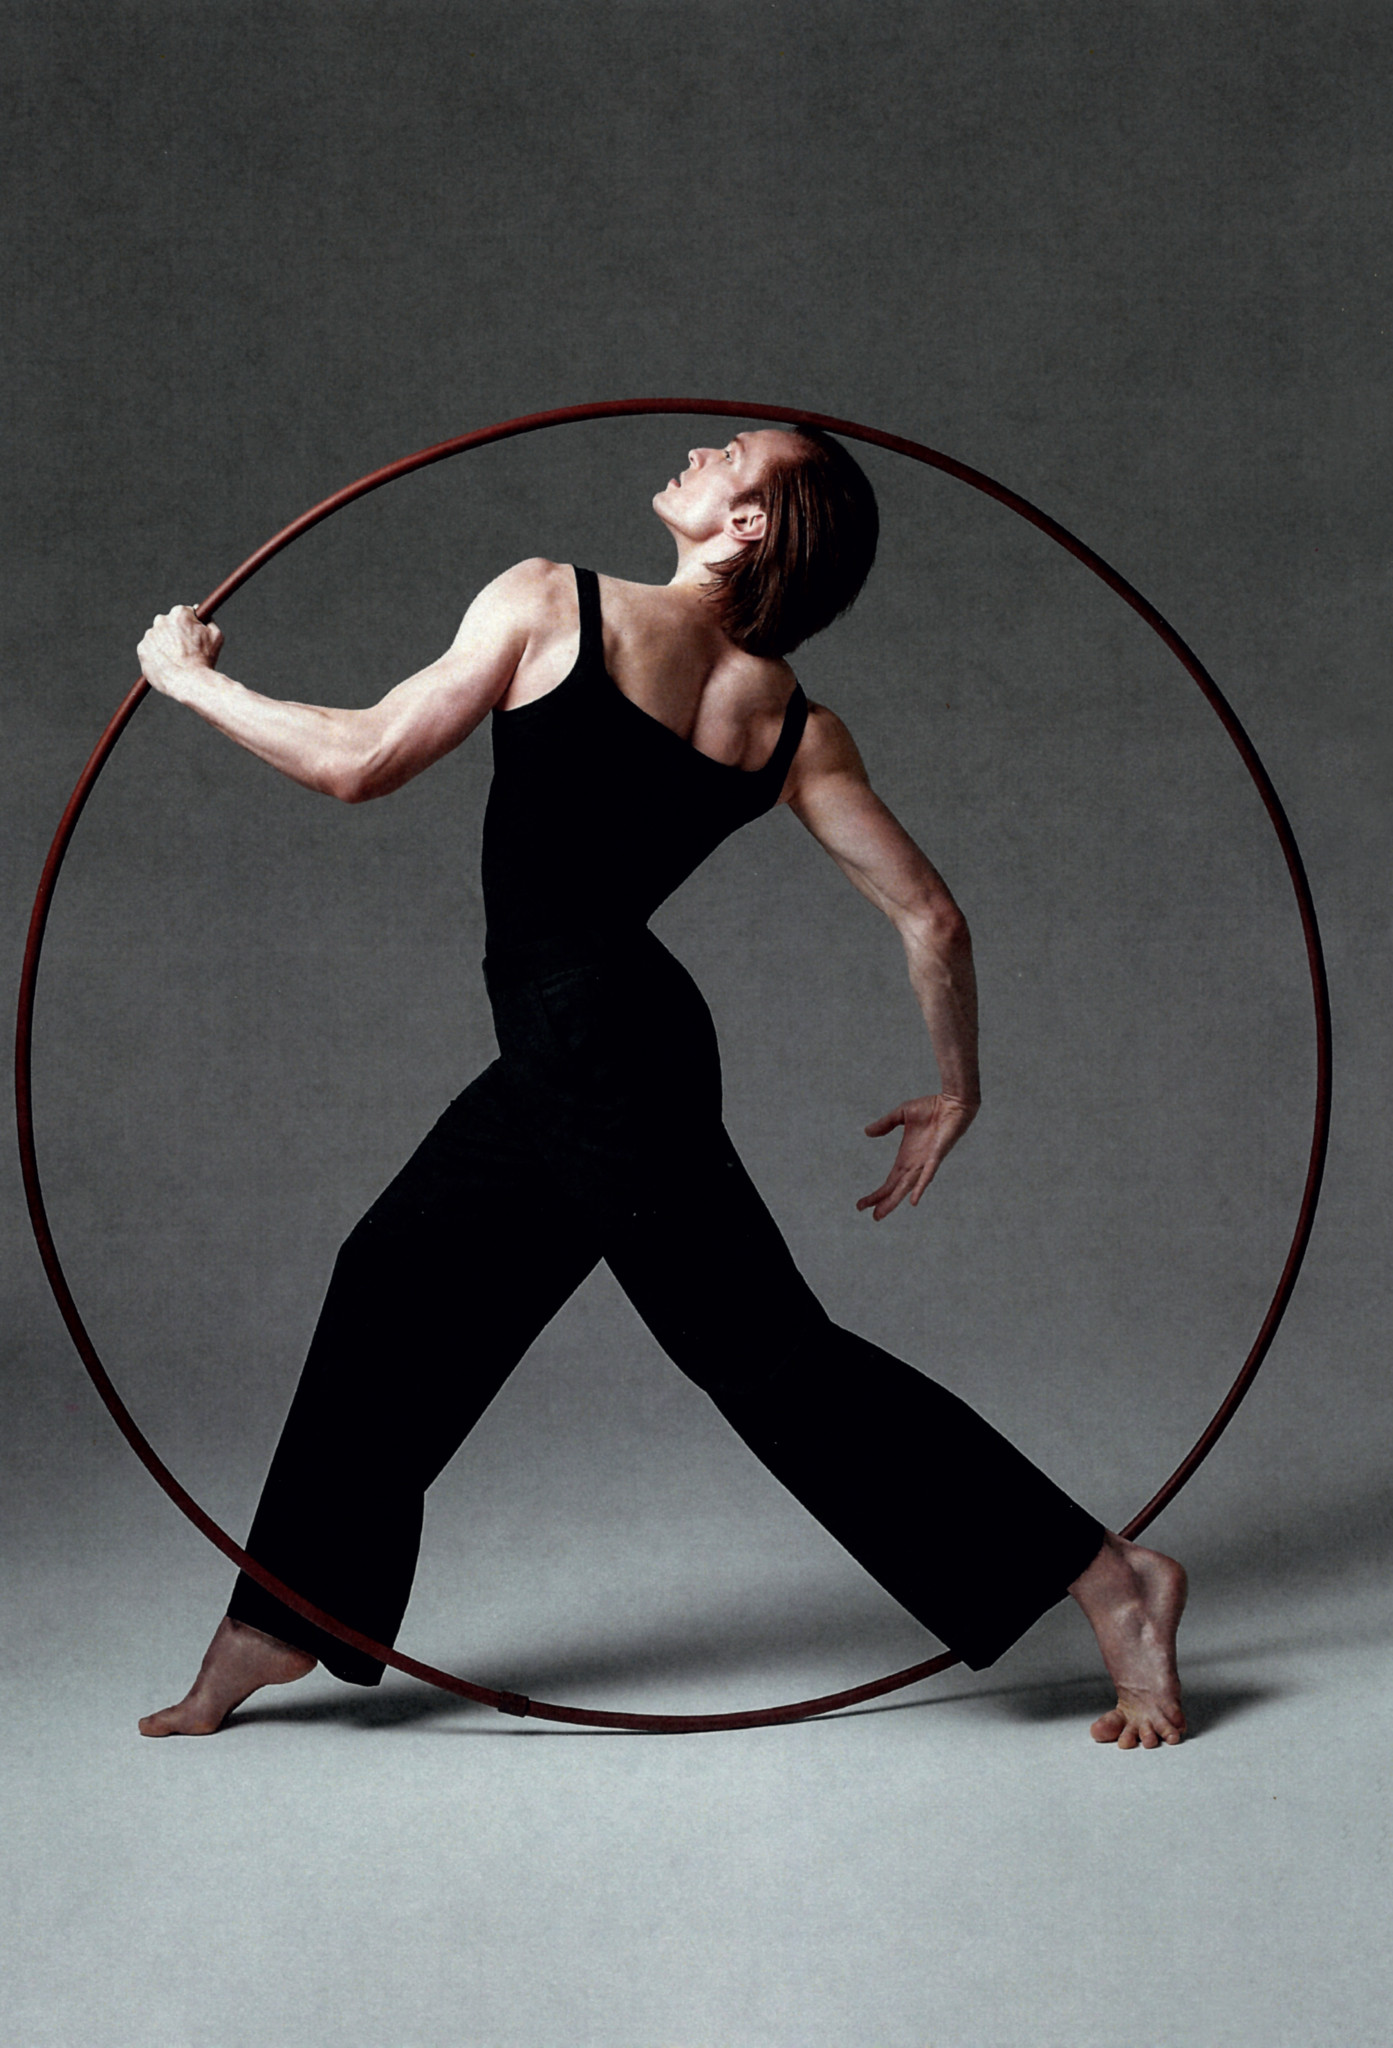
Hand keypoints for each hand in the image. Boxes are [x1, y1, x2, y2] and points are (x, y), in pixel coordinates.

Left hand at [137, 605, 223, 697]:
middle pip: (168, 623)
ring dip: (165, 645)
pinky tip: (169, 665)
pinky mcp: (142, 649)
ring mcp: (150, 635)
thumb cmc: (205, 659)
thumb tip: (205, 614)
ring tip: (178, 661)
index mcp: (179, 613)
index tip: (193, 635)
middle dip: (175, 633)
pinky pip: (150, 651)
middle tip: (185, 649)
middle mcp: (161, 620)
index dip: (191, 625)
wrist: (189, 682)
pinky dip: (157, 656)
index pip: (184, 613)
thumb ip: (209, 620)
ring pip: (158, 637)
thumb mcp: (216, 636)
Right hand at [857, 1093, 977, 1220]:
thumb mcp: (901, 1115)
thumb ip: (885, 1124)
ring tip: (881, 1214)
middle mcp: (915, 1164)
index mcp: (906, 1157)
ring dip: (895, 1201)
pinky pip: (927, 1175)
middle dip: (883, 1202)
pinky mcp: (936, 1156)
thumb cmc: (931, 1108)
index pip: (890, 1181)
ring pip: (908, 1187)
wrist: (952, 1103)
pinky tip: (913, 1201)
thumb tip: (867, 1132)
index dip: (878, 1194)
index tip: (862, 1205)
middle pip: (896, 1189)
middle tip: (872, 1217)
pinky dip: (920, 1188)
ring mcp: (925, 1162)